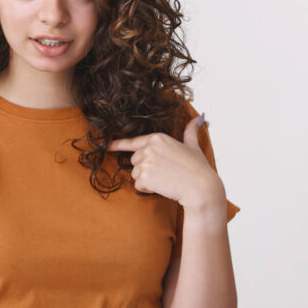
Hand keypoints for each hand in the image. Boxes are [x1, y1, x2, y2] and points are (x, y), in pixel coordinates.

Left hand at [105, 112, 224, 207]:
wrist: (201, 187)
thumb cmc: (198, 168)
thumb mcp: (193, 146)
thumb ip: (190, 132)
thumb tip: (198, 118)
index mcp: (157, 137)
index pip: (133, 142)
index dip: (118, 144)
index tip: (105, 146)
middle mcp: (149, 147)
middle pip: (135, 161)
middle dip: (146, 169)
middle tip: (165, 173)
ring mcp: (145, 161)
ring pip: (136, 174)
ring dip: (147, 180)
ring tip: (165, 180)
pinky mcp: (144, 176)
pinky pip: (138, 185)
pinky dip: (148, 189)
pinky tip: (162, 187)